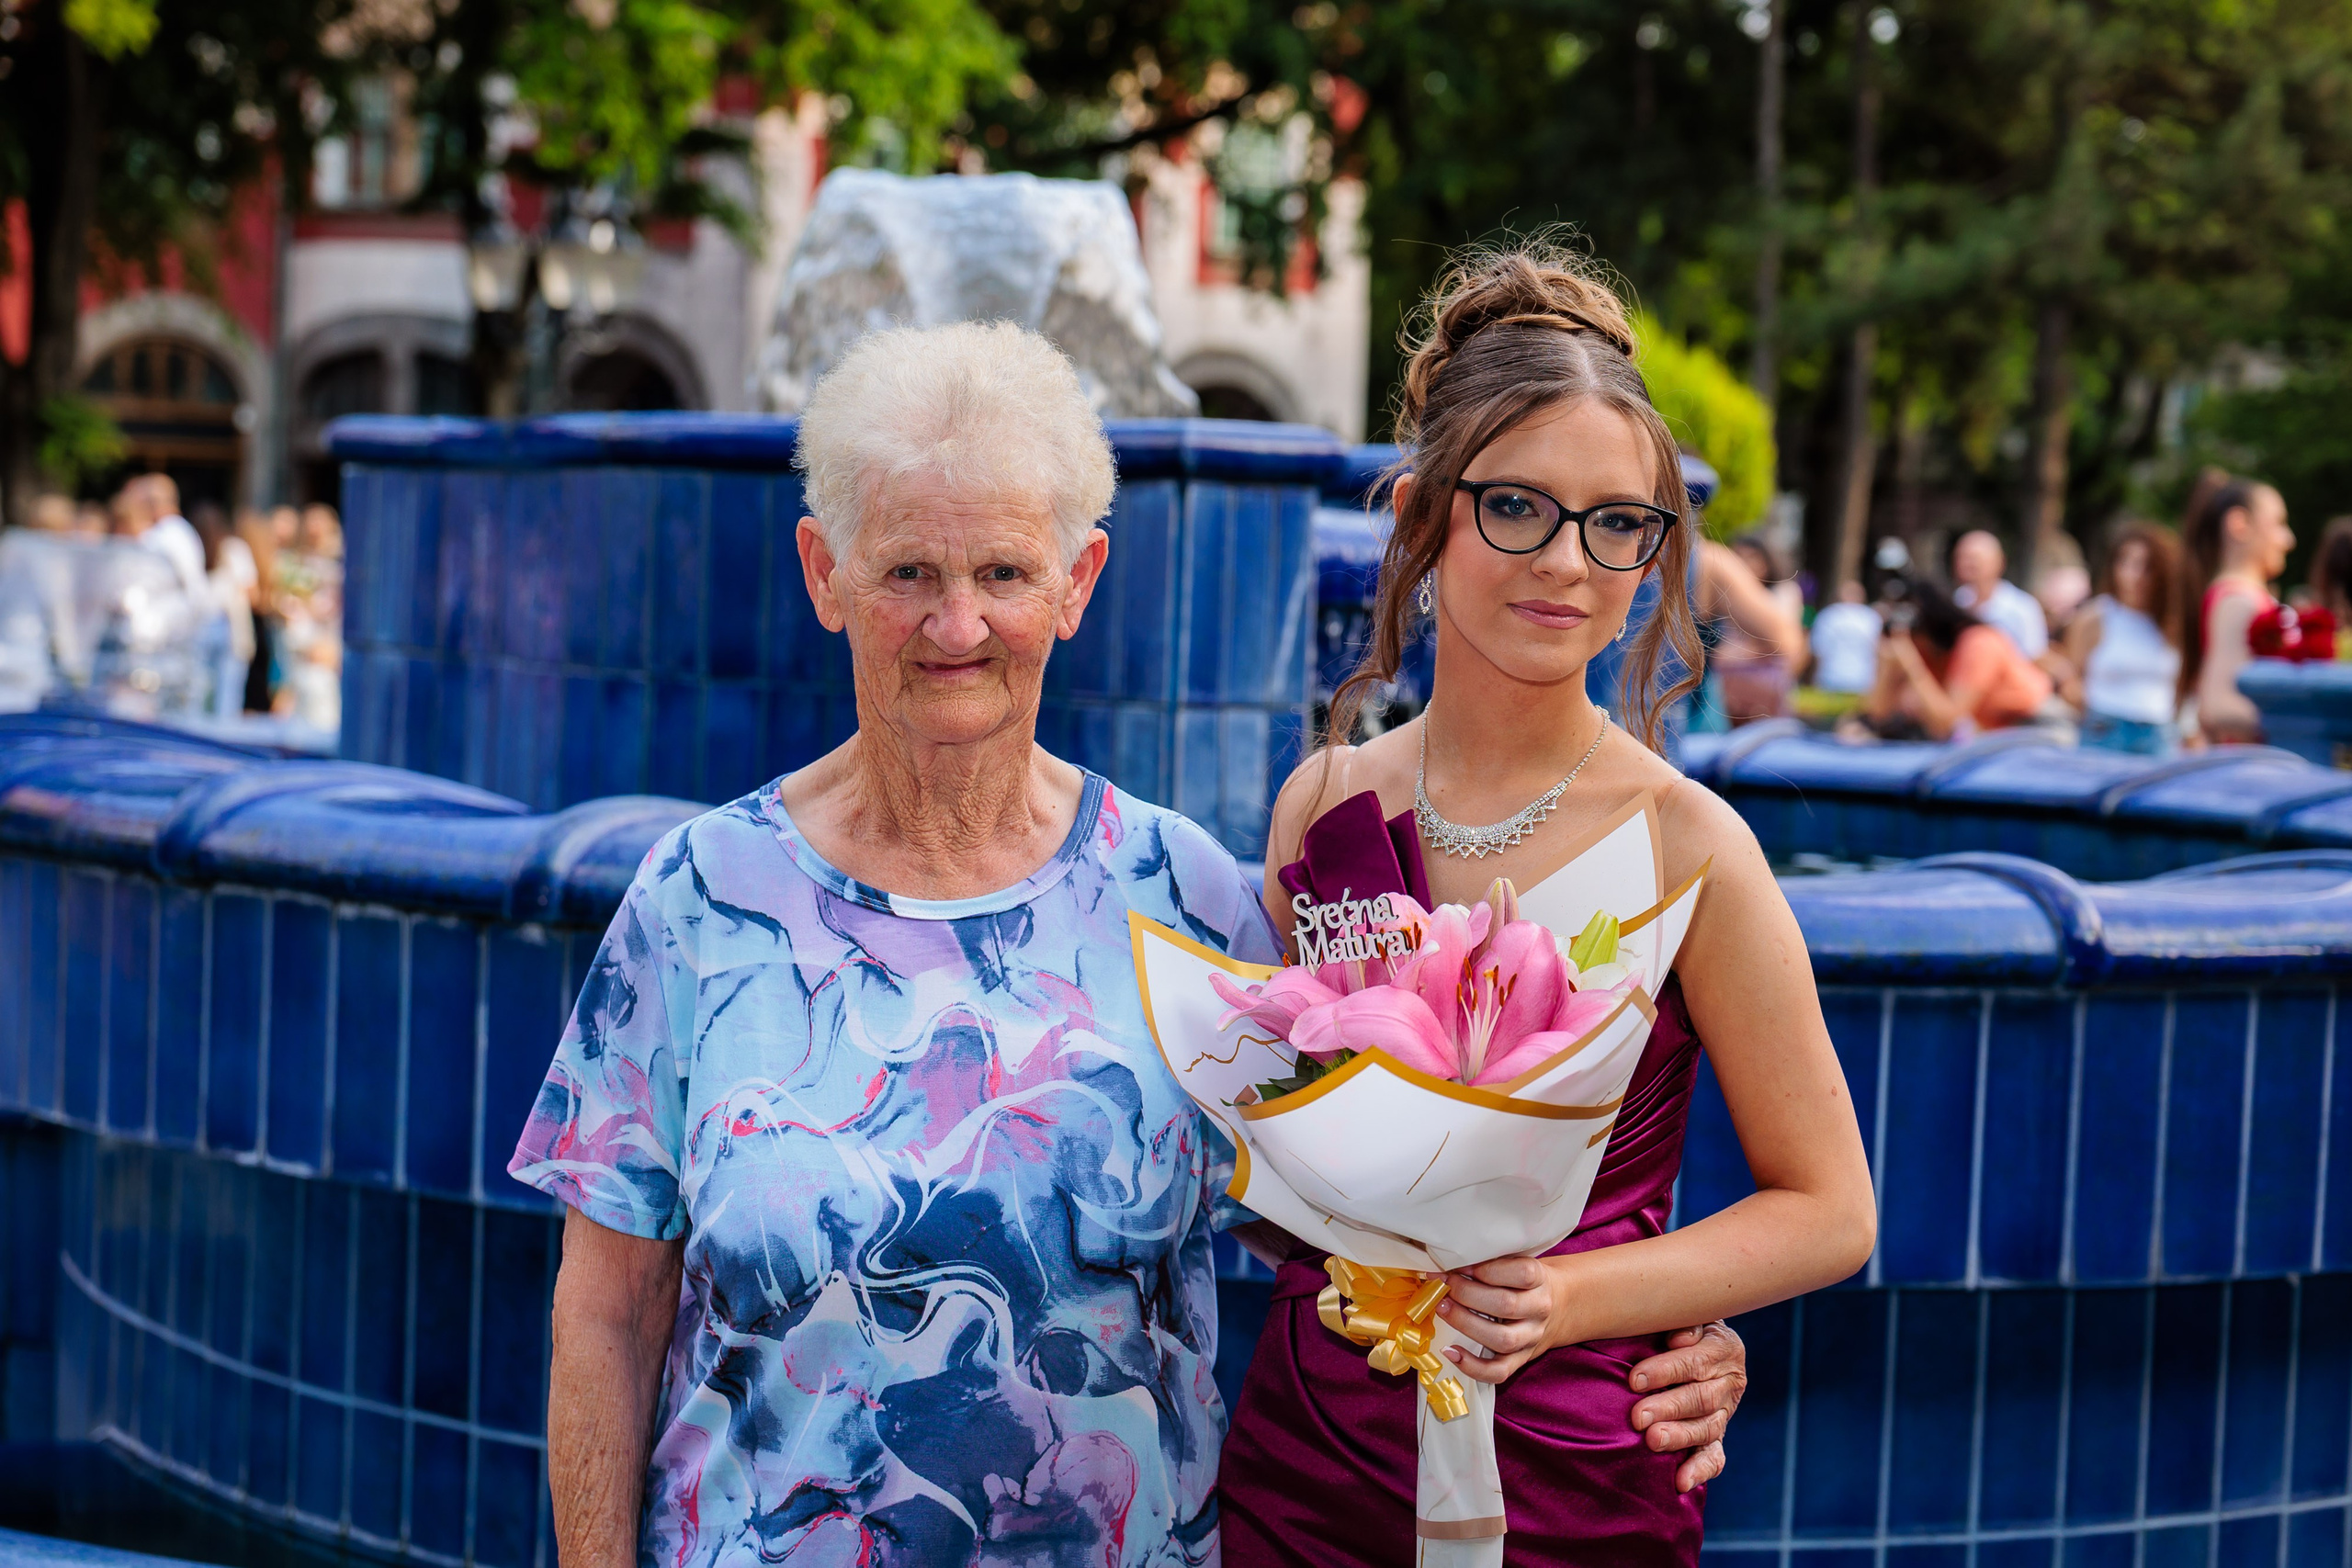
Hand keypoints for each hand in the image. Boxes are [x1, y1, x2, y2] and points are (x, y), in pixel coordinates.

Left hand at [1436, 1257, 1568, 1384]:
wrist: (1557, 1308)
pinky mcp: (1520, 1360)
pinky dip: (1472, 1366)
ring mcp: (1531, 1338)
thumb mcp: (1518, 1263)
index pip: (1522, 1273)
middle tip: (1443, 1285)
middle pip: (1506, 1305)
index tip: (1460, 1264)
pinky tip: (1450, 1352)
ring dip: (1465, 1323)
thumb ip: (1492, 1260)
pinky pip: (1498, 1371)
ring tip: (1442, 1308)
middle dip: (1467, 1294)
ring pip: (1502, 1339)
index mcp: (1541, 1280)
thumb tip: (1449, 1260)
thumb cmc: (1524, 1281)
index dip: (1487, 1268)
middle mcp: (1539, 1309)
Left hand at [1629, 1322, 1747, 1493]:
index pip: (1697, 1361)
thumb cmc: (1673, 1323)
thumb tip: (1678, 1338)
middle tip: (1637, 1417)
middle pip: (1701, 1398)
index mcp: (1724, 1348)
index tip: (1635, 1379)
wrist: (1689, 1341)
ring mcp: (1725, 1412)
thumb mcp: (1681, 1313)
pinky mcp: (1716, 1437)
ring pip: (1707, 1428)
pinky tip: (1680, 1483)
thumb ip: (1682, 1321)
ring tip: (1652, 1441)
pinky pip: (1714, 1457)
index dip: (1667, 1370)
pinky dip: (1699, 1471)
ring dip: (1679, 1436)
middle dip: (1667, 1407)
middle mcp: (1731, 1381)